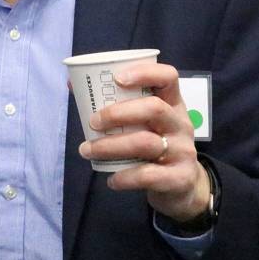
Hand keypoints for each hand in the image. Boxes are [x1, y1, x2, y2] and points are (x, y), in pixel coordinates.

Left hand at [78, 62, 210, 223]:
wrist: (184, 186)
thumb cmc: (156, 144)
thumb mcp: (145, 123)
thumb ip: (116, 105)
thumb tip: (74, 84)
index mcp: (172, 103)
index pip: (168, 77)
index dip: (144, 73)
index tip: (117, 78)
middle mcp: (180, 123)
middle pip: (154, 108)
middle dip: (117, 113)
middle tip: (92, 122)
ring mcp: (183, 151)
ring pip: (145, 143)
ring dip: (110, 146)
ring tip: (87, 150)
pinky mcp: (180, 178)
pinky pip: (148, 175)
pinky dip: (124, 177)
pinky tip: (111, 179)